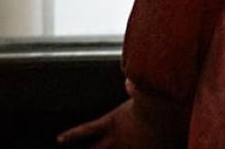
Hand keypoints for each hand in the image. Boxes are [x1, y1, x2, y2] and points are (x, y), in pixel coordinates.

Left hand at [56, 79, 184, 147]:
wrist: (164, 113)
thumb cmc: (151, 98)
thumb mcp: (139, 91)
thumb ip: (132, 88)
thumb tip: (129, 82)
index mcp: (113, 122)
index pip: (86, 129)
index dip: (72, 135)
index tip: (59, 139)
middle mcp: (118, 139)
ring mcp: (129, 148)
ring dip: (110, 148)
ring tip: (109, 147)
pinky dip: (142, 148)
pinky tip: (156, 145)